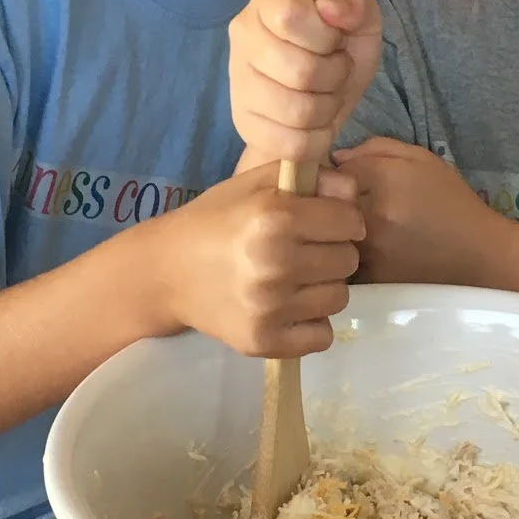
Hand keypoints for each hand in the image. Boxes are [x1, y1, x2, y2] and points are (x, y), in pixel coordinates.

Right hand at [154, 163, 363, 358]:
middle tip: (307, 251)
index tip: (325, 222)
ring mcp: (270, 307)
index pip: (351, 222)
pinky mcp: (263, 341)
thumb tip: (353, 192)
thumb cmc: (215, 220)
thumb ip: (311, 178)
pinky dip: (311, 323)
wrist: (166, 272)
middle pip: (349, 261)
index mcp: (276, 217)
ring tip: (296, 278)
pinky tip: (290, 307)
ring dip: (324, 287)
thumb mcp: (256, 183)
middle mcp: (276, 262)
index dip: (343, 219)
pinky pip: (321, 336)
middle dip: (334, 252)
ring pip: (339, 298)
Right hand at [229, 0, 381, 165]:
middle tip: (336, 70)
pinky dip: (317, 138)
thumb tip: (331, 9)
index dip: (324, 35)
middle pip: (299, 70)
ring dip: (328, 107)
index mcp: (268, 0)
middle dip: (334, 75)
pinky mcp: (244, 124)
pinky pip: (291, 143)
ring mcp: (238, 82)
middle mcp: (243, 36)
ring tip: (326, 93)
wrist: (325, 94)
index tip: (333, 37)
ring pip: (298, 111)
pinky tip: (316, 122)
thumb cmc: (340, 49)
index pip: (289, 15)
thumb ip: (355, 4)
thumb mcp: (361, 21)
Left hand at [334, 138, 487, 286]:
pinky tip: (359, 248)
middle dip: (327, 199)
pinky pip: (341, 259)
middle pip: (325, 202)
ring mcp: (369, 250)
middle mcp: (372, 215)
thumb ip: (376, 149)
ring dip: (331, 227)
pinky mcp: (371, 277)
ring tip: (345, 225)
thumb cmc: (451, 200)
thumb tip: (336, 157)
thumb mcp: (421, 159)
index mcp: (384, 180)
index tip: (341, 177)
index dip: (334, 172)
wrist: (478, 255)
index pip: (334, 170)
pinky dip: (343, 252)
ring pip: (330, 232)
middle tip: (338, 201)